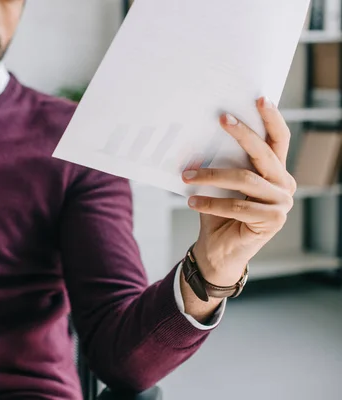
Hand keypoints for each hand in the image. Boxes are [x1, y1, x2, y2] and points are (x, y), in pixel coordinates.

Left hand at [183, 97, 295, 286]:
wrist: (218, 249)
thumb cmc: (218, 213)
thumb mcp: (219, 184)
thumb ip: (221, 162)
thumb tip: (201, 135)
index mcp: (274, 171)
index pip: (278, 140)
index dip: (271, 119)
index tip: (258, 98)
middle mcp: (284, 184)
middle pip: (264, 154)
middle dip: (242, 134)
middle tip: (221, 119)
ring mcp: (282, 203)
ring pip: (245, 180)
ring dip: (212, 175)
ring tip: (186, 175)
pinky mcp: (273, 221)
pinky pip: (238, 206)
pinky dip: (212, 203)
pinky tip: (192, 201)